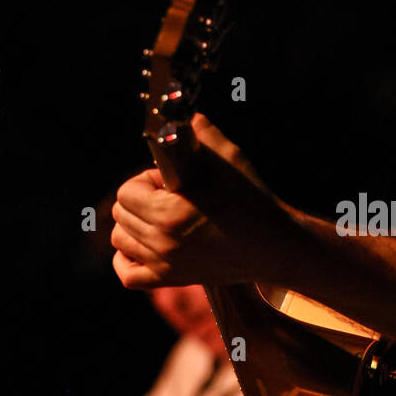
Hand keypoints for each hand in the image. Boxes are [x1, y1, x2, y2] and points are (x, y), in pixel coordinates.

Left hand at [111, 114, 296, 288]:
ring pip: (120, 240)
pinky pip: (128, 275)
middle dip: (140, 199)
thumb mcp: (230, 160)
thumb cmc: (253, 202)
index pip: (126, 191)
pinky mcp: (173, 279)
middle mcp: (163, 242)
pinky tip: (143, 245)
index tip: (170, 181)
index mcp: (170, 213)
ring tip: (160, 218)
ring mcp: (166, 265)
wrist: (275, 246)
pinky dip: (126, 259)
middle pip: (120, 214)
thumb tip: (186, 115)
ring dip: (134, 225)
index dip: (146, 180)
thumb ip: (202, 133)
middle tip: (170, 197)